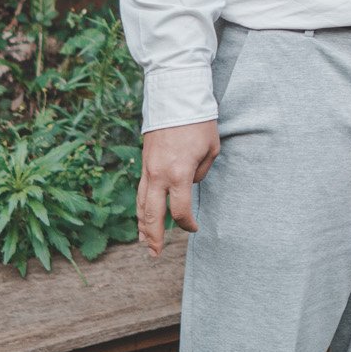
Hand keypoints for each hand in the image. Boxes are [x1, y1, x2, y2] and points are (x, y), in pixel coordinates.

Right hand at [137, 120, 219, 254]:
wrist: (176, 97)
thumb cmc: (199, 123)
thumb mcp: (211, 149)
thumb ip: (200, 172)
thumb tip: (188, 184)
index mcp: (178, 174)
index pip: (179, 210)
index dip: (187, 224)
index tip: (194, 228)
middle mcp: (158, 175)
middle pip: (152, 215)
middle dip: (153, 237)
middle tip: (155, 254)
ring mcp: (147, 169)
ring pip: (140, 204)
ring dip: (142, 225)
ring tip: (144, 243)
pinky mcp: (144, 162)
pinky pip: (139, 191)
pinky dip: (140, 207)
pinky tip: (141, 216)